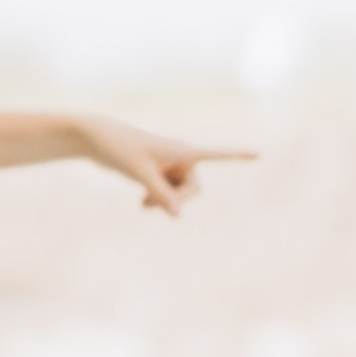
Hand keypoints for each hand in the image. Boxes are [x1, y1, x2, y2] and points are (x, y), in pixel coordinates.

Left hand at [72, 116, 254, 216]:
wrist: (96, 141)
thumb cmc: (119, 150)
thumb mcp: (141, 174)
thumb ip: (161, 195)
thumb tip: (178, 215)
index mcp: (182, 150)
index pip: (216, 154)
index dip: (238, 155)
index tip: (259, 153)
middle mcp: (180, 157)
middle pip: (194, 189)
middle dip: (177, 200)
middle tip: (151, 204)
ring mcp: (170, 166)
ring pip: (180, 195)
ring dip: (165, 202)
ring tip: (143, 204)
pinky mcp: (158, 172)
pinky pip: (168, 194)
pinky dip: (159, 200)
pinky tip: (142, 204)